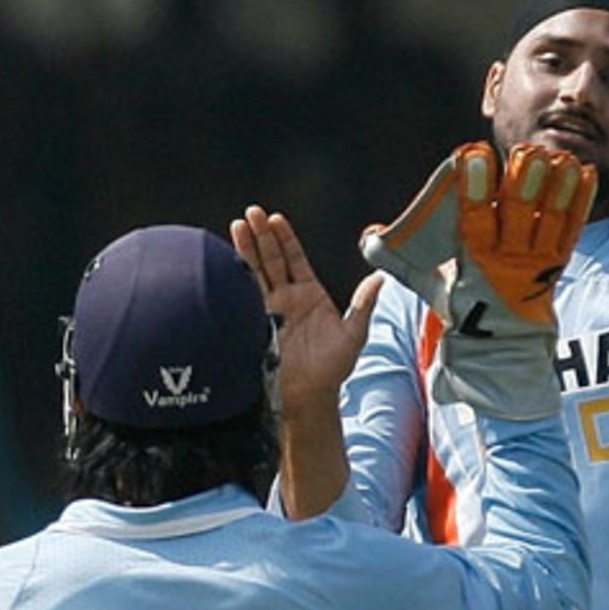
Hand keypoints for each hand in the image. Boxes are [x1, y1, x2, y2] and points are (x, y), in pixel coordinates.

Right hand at [230, 206, 382, 418]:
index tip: (276, 220)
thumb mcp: (354, 335)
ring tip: (238, 224)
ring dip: (246, 249)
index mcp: (310, 294)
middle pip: (272, 259)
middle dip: (262, 235)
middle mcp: (287, 298)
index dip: (286, 239)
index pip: (295, 258)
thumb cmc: (333, 370)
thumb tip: (381, 278)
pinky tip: (227, 258)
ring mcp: (269, 310)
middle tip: (253, 212)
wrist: (309, 397)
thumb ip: (364, 305)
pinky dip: (236, 277)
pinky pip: (245, 296)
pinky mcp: (256, 324)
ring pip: (255, 272)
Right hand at [360, 141, 595, 418]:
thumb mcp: (428, 288)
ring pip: (549, 222)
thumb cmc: (460, 309)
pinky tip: (585, 173)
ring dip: (557, 189)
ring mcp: (534, 264)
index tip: (474, 156)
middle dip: (524, 184)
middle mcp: (506, 261)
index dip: (475, 189)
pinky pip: (571, 232)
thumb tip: (369, 238)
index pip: (474, 219)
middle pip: (519, 217)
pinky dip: (579, 204)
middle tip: (529, 153)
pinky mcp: (555, 265)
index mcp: (473, 260)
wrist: (498, 352)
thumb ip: (397, 260)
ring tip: (563, 157)